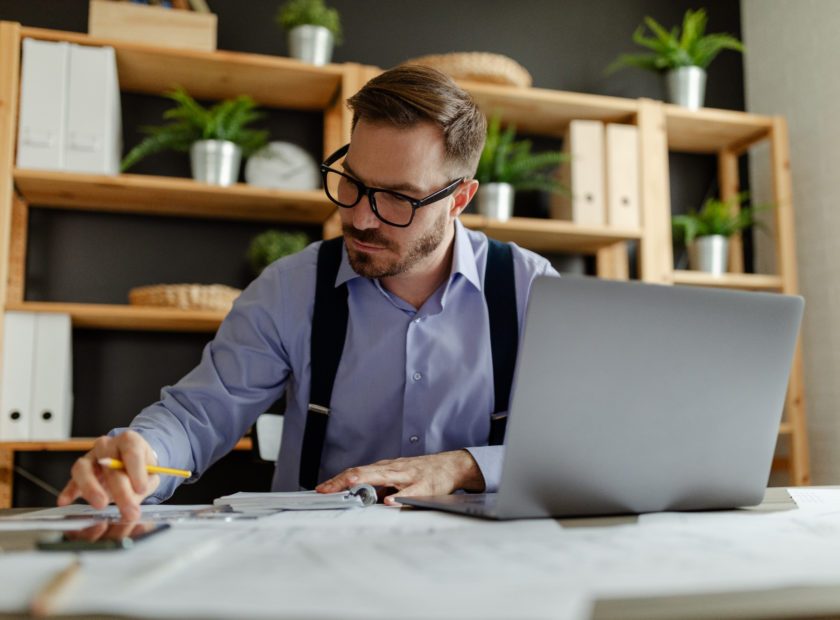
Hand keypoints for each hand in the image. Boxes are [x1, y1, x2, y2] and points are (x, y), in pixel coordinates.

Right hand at [57, 431, 159, 520]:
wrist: (131, 462)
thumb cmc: (142, 468)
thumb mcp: (151, 474)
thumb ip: (144, 484)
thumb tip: (133, 498)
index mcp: (129, 440)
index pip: (132, 452)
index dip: (137, 471)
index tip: (141, 490)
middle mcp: (107, 445)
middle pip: (110, 466)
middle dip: (121, 491)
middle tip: (128, 511)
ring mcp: (91, 456)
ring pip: (84, 468)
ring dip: (91, 488)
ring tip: (100, 504)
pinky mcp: (80, 470)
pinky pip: (71, 480)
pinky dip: (68, 491)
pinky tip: (65, 501)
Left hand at [315, 450, 484, 505]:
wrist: (450, 465)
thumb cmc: (421, 472)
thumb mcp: (397, 478)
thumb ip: (379, 487)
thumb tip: (357, 499)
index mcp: (385, 468)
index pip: (356, 472)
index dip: (338, 480)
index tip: (321, 489)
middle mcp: (393, 468)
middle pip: (364, 472)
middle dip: (343, 480)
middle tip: (326, 489)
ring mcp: (408, 475)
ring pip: (383, 476)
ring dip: (365, 480)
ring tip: (350, 485)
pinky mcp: (424, 485)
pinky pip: (410, 491)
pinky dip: (400, 496)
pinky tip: (390, 501)